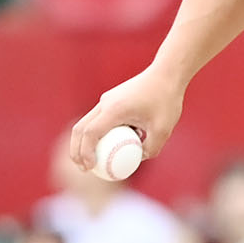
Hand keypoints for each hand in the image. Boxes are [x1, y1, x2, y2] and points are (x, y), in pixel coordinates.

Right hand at [70, 66, 184, 170]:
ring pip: (86, 123)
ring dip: (84, 142)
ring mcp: (106, 100)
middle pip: (79, 129)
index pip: (91, 133)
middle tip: (83, 168)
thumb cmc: (166, 100)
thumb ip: (151, 148)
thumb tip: (139, 158)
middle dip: (76, 150)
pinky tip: (108, 147)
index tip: (90, 168)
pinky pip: (98, 119)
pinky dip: (96, 134)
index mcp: (114, 109)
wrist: (166, 73)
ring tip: (90, 161)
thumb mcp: (164, 129)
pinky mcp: (111, 100)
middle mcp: (105, 103)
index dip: (85, 152)